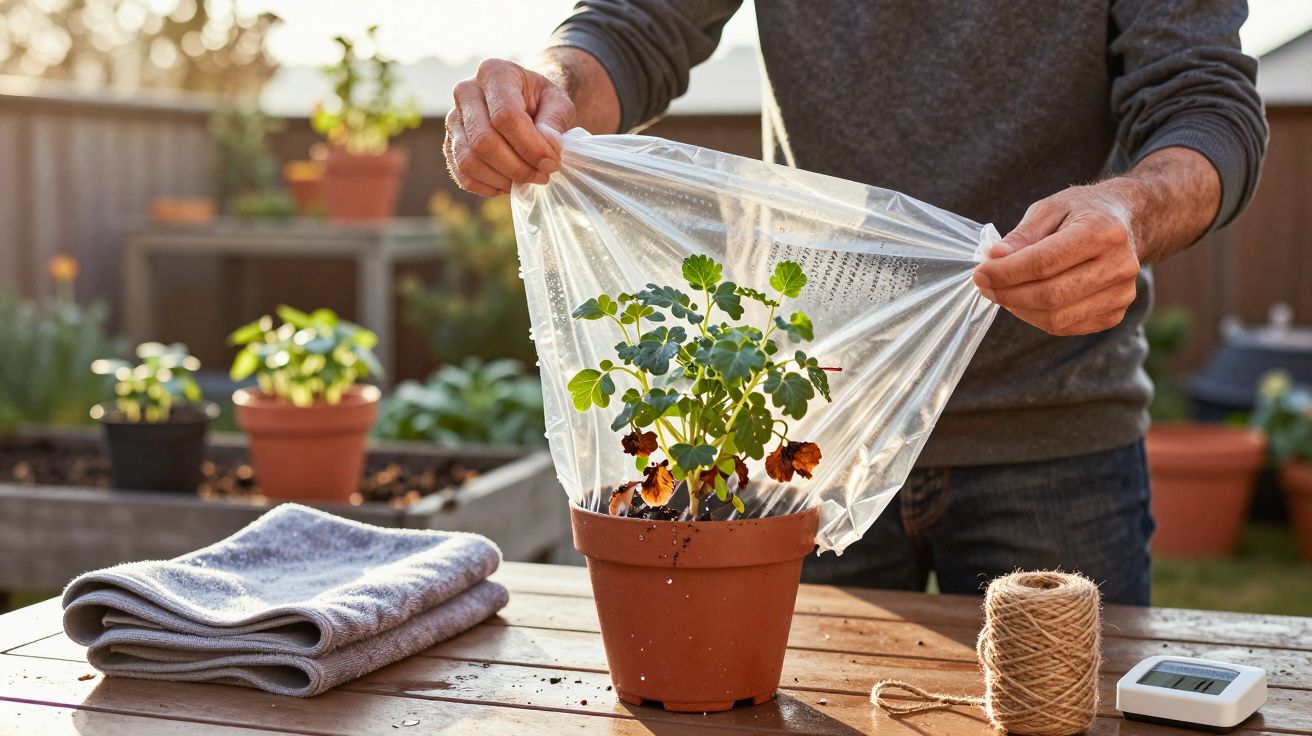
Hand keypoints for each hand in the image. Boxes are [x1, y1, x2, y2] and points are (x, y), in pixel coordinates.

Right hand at [445, 59, 575, 196]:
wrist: (523, 103)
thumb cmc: (541, 101)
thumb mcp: (558, 102)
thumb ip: (555, 121)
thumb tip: (549, 147)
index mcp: (493, 73)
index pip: (505, 115)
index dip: (530, 146)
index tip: (552, 161)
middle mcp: (465, 92)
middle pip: (484, 141)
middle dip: (518, 167)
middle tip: (543, 175)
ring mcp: (453, 120)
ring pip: (469, 161)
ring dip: (503, 179)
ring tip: (528, 180)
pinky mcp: (450, 145)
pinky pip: (463, 175)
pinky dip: (489, 187)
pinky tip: (510, 183)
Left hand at [972, 182, 1143, 335]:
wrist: (1127, 223)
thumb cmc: (1082, 212)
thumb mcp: (1049, 209)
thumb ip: (1021, 235)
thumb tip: (993, 258)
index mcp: (1102, 231)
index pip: (1044, 262)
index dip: (1006, 272)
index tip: (980, 272)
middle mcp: (1119, 265)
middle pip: (1050, 295)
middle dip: (1008, 294)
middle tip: (984, 285)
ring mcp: (1121, 294)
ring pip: (1056, 318)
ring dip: (1019, 309)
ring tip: (1001, 292)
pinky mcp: (1115, 313)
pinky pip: (1065, 327)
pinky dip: (1036, 318)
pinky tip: (1024, 300)